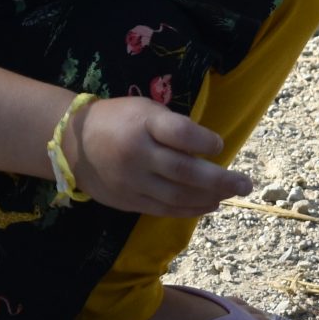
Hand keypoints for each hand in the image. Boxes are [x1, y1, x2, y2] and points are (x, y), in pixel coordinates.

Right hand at [70, 96, 252, 216]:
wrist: (73, 144)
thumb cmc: (120, 120)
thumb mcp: (146, 110)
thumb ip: (174, 127)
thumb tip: (209, 150)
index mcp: (143, 124)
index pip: (181, 134)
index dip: (205, 142)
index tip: (220, 145)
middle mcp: (137, 154)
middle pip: (184, 172)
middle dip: (220, 180)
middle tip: (246, 185)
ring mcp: (131, 181)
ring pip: (176, 196)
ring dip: (208, 198)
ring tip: (230, 195)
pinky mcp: (127, 201)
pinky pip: (163, 209)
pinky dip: (189, 209)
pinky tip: (208, 205)